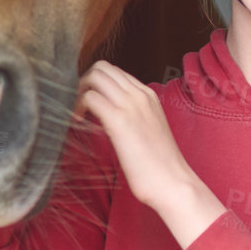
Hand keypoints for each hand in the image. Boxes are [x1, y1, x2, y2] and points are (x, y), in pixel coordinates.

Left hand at [74, 61, 194, 214]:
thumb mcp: (147, 129)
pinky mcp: (119, 121)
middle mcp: (140, 94)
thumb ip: (132, 115)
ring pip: (95, 76)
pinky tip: (78, 122)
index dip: (96, 83)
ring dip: (79, 92)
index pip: (115, 72)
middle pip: (102, 67)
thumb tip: (109, 113)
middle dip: (84, 82)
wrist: (172, 182)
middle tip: (79, 105)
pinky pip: (90, 98)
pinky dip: (78, 106)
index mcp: (148, 95)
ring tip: (78, 114)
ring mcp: (131, 105)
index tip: (89, 103)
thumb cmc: (158, 164)